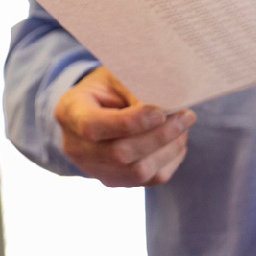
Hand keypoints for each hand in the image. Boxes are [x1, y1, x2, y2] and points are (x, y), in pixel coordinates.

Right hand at [53, 67, 194, 186]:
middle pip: (119, 154)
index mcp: (69, 112)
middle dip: (159, 136)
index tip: (160, 111)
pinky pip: (148, 180)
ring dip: (169, 149)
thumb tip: (166, 111)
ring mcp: (92, 168)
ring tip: (183, 127)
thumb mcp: (118, 75)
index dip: (130, 123)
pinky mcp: (112, 180)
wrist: (97, 104)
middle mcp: (75, 146)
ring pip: (138, 171)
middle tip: (186, 116)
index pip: (93, 127)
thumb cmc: (110, 85)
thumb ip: (136, 89)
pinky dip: (169, 161)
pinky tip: (175, 141)